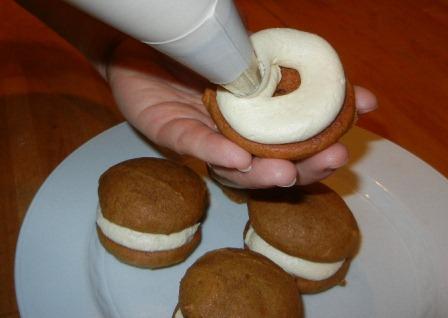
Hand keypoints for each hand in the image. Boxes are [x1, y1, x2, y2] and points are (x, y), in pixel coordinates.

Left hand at [107, 38, 376, 188]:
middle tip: (335, 158)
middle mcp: (232, 138)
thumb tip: (321, 64)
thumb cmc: (198, 51)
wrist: (144, 42)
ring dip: (262, 172)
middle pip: (271, 165)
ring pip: (234, 168)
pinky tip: (237, 156)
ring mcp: (202, 138)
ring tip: (287, 172)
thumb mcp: (245, 51)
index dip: (330, 129)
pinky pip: (193, 144)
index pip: (295, 137)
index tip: (365, 112)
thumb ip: (275, 62)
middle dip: (306, 167)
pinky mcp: (170, 130)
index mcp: (254, 122)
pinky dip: (215, 151)